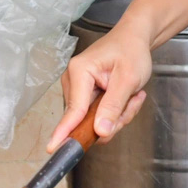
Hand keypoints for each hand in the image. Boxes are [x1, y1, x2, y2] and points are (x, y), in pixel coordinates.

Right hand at [45, 29, 151, 151]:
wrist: (134, 39)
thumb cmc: (131, 51)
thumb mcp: (128, 79)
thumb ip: (114, 106)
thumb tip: (101, 131)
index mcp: (79, 72)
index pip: (73, 110)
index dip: (65, 131)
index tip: (53, 148)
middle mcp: (73, 81)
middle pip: (87, 120)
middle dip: (115, 117)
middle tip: (133, 100)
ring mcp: (78, 89)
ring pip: (95, 120)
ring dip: (118, 114)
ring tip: (132, 95)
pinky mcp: (84, 95)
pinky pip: (98, 116)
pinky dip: (116, 111)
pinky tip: (127, 96)